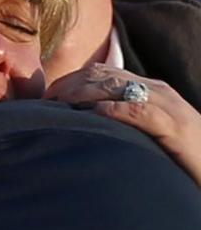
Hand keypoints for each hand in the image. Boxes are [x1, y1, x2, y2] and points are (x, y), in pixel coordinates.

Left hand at [44, 63, 200, 186]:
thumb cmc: (183, 156)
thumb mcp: (151, 132)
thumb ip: (124, 122)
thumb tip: (87, 123)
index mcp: (149, 88)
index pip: (102, 73)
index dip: (72, 80)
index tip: (47, 95)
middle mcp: (156, 90)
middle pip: (104, 77)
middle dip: (70, 85)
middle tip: (45, 100)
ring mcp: (167, 106)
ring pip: (118, 88)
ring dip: (84, 93)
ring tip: (59, 104)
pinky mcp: (176, 128)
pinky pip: (142, 112)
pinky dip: (117, 110)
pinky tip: (96, 114)